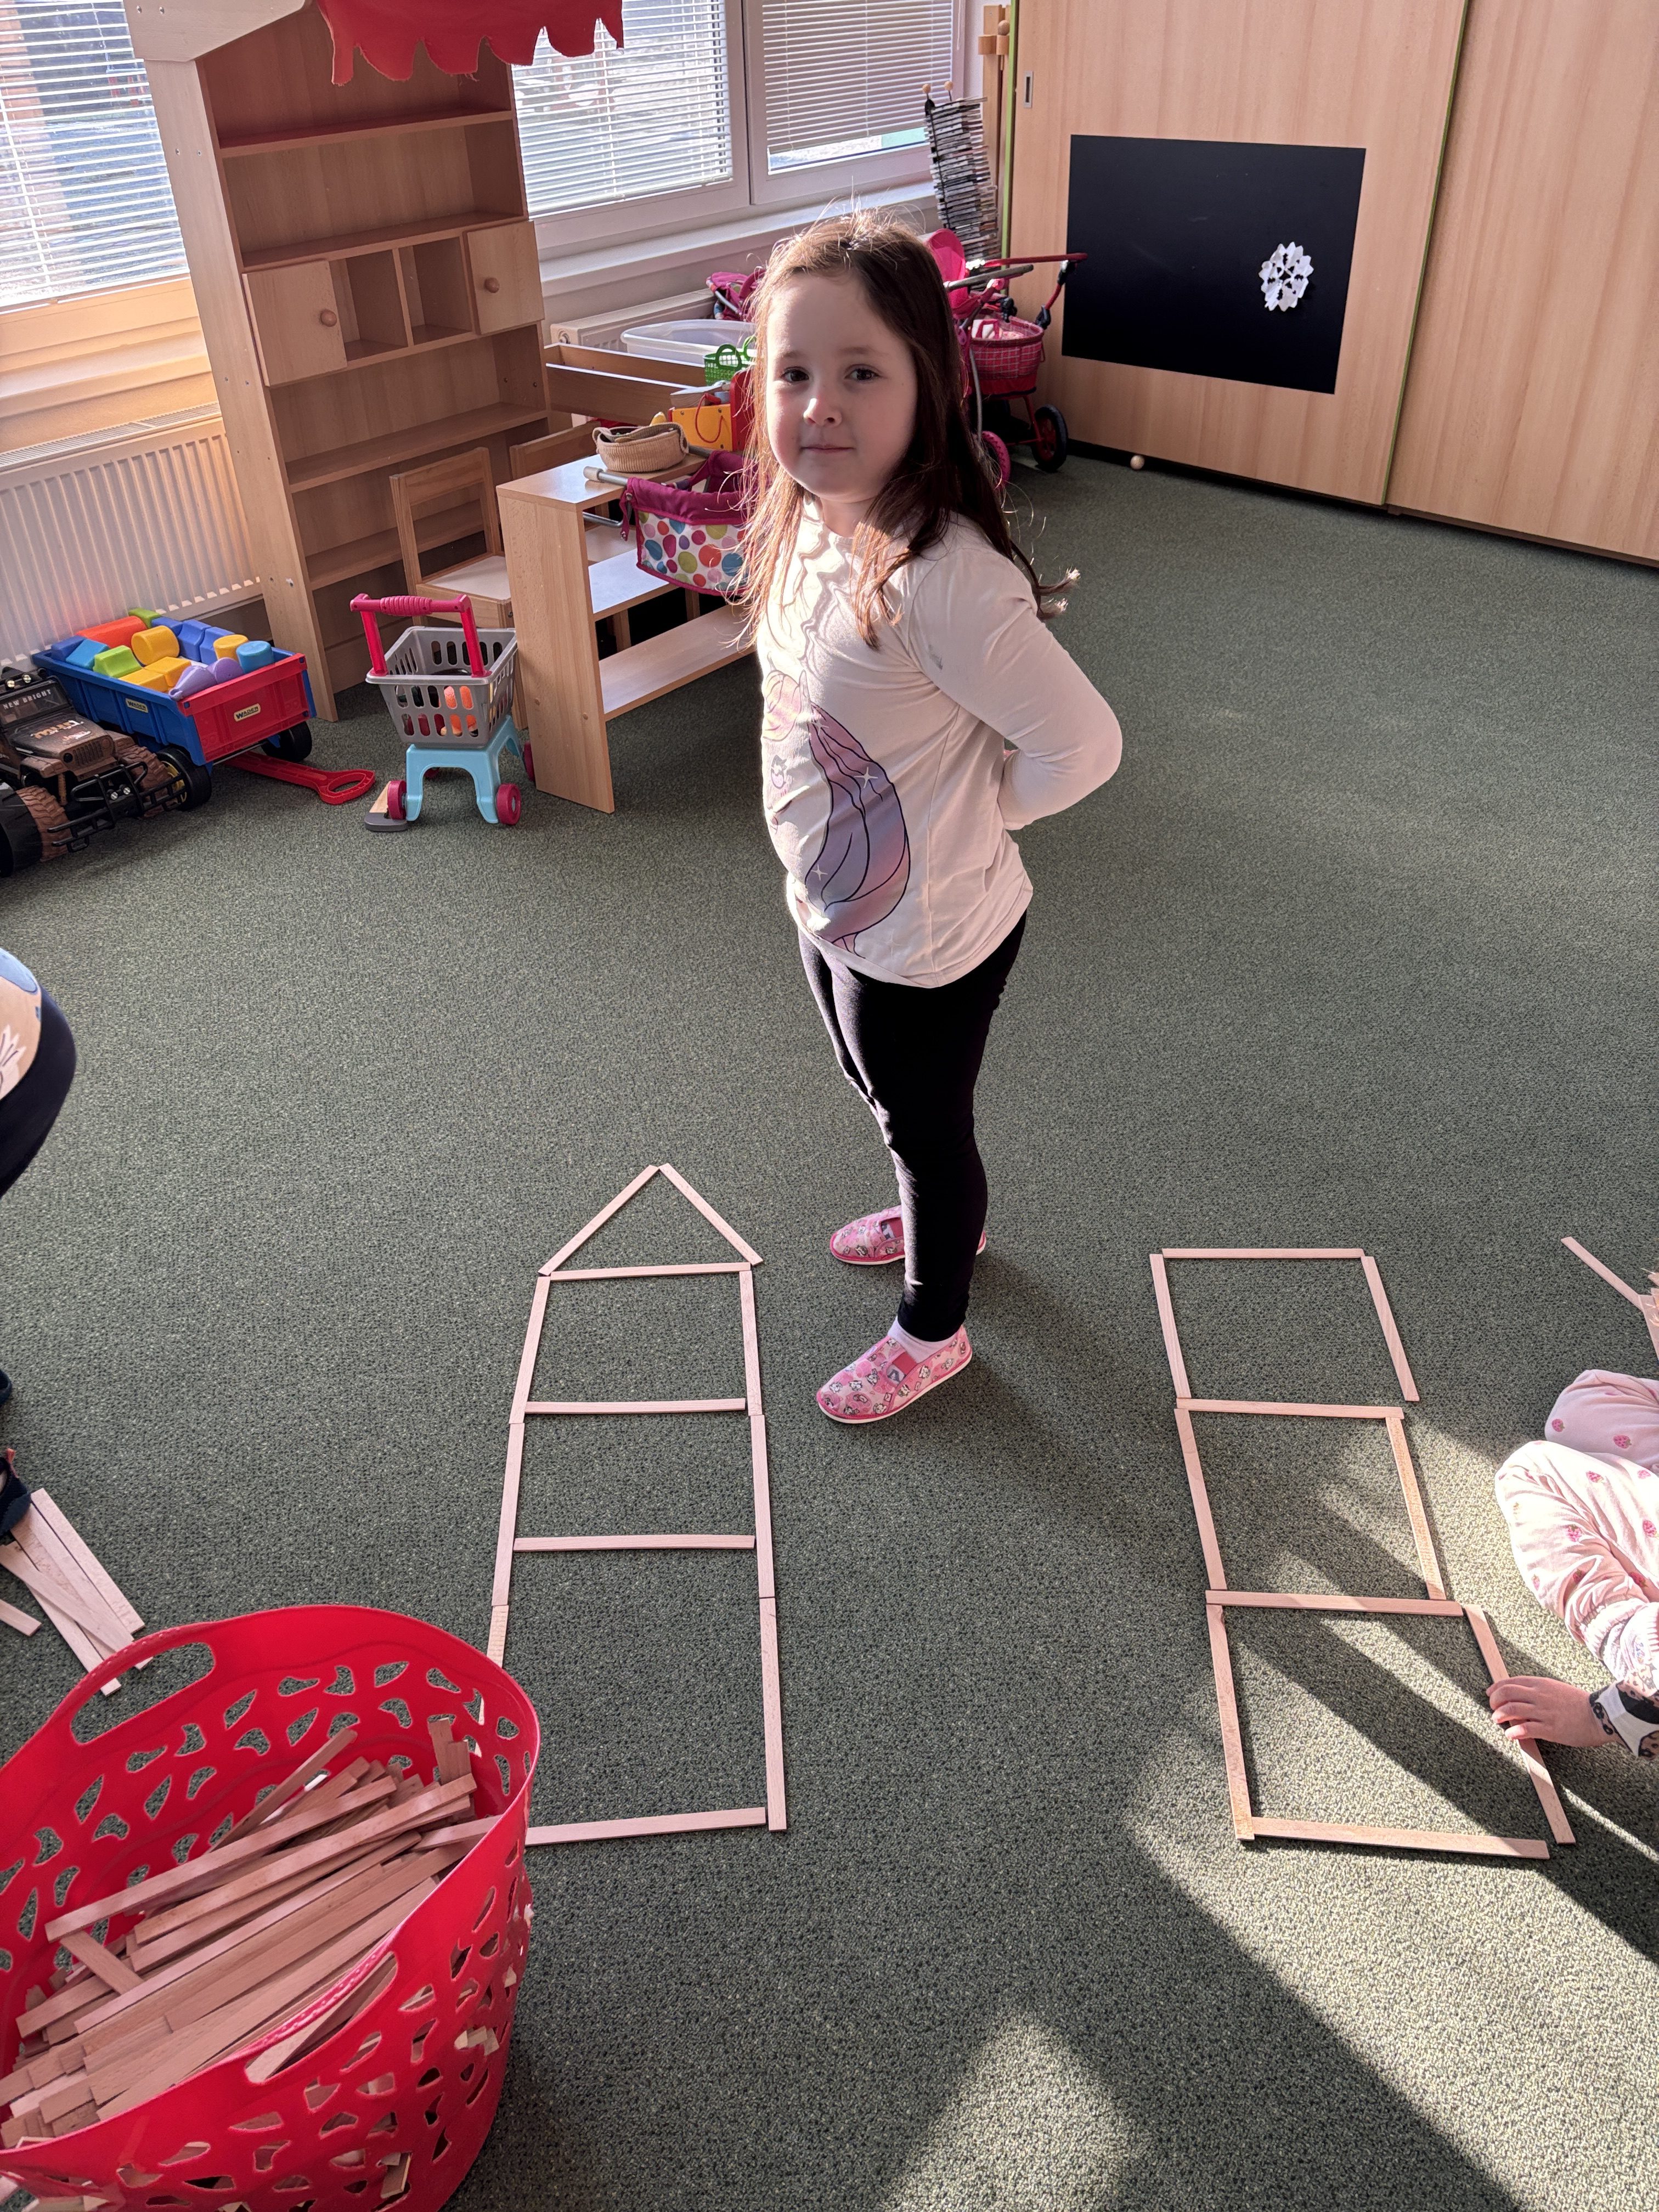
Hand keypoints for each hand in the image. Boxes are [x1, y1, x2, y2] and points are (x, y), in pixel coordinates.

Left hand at [1486, 1675, 1605, 1746]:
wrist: (1602, 1714)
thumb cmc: (1581, 1704)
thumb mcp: (1557, 1689)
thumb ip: (1539, 1691)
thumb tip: (1520, 1697)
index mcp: (1541, 1684)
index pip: (1510, 1682)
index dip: (1496, 1688)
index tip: (1489, 1694)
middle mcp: (1539, 1695)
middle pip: (1506, 1693)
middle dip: (1494, 1701)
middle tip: (1492, 1709)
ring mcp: (1544, 1712)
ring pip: (1511, 1709)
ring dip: (1499, 1715)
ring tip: (1497, 1720)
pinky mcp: (1550, 1729)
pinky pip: (1525, 1728)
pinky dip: (1513, 1731)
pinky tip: (1511, 1735)